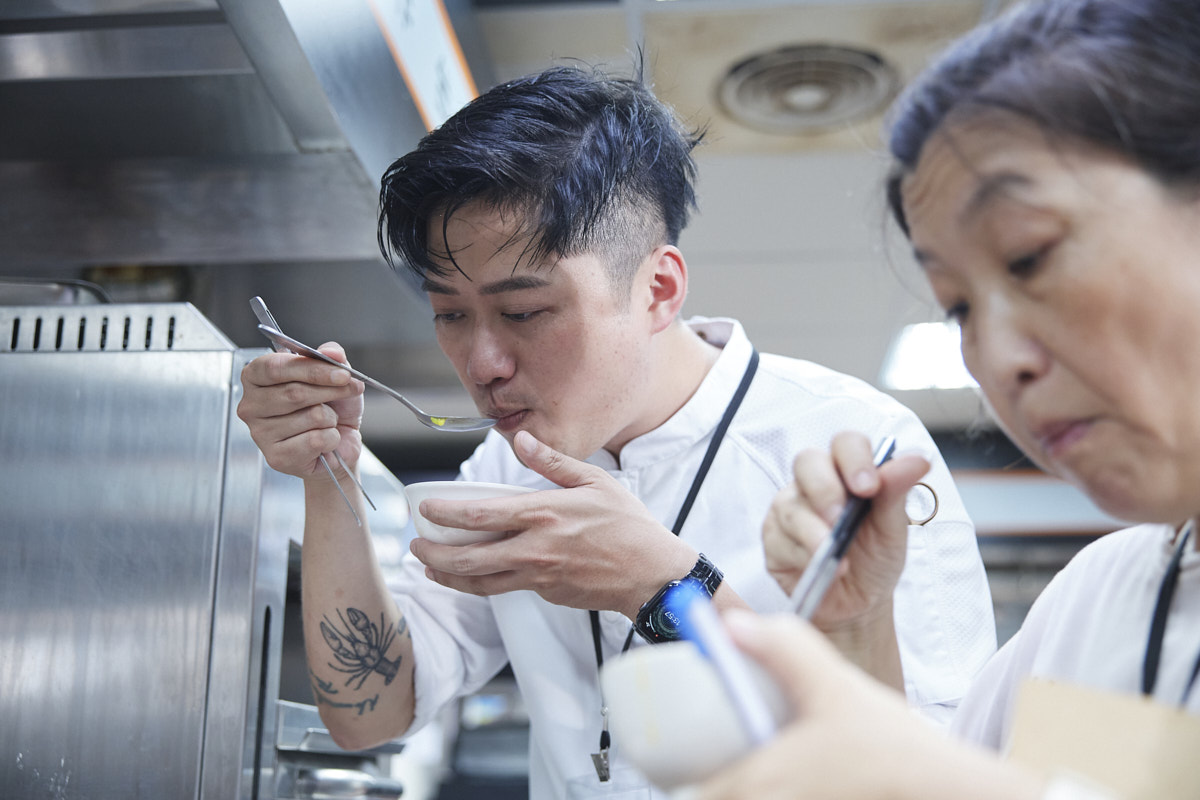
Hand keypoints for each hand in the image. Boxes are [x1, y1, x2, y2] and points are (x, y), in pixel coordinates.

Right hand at [237, 344, 365, 481]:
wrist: (340, 442)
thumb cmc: (331, 405)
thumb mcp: (334, 374)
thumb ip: (331, 356)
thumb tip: (332, 353)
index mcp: (255, 377)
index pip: (275, 367)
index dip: (311, 369)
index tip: (342, 373)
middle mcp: (251, 405)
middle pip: (294, 392)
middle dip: (330, 391)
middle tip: (349, 390)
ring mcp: (260, 433)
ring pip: (311, 417)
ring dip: (331, 418)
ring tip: (327, 421)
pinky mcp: (276, 457)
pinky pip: (316, 440)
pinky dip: (331, 438)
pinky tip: (324, 440)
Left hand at [409, 430, 696, 617]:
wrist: (651, 574)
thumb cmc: (628, 525)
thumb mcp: (594, 482)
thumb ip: (552, 462)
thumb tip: (521, 438)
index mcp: (543, 514)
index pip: (480, 514)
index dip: (446, 513)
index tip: (424, 509)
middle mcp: (534, 548)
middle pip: (469, 556)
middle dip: (434, 552)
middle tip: (414, 545)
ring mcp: (538, 575)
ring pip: (480, 581)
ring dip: (448, 575)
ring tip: (427, 567)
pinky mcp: (545, 592)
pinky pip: (504, 588)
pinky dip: (479, 583)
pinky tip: (468, 576)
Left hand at [691, 612, 1043, 799]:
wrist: (951, 792)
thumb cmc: (894, 750)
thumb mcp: (834, 686)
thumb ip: (783, 649)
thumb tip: (733, 624)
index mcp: (761, 782)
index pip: (693, 791)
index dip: (684, 767)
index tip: (683, 741)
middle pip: (715, 798)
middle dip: (712, 776)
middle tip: (717, 748)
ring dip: (741, 787)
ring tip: (754, 759)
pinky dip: (772, 790)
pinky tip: (792, 773)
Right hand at [762, 431, 928, 629]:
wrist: (859, 602)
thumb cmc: (875, 558)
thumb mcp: (893, 527)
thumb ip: (897, 491)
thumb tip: (919, 460)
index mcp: (847, 471)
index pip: (845, 443)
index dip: (854, 459)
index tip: (868, 487)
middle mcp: (814, 482)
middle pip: (806, 461)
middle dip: (825, 489)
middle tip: (841, 518)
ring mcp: (789, 508)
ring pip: (790, 505)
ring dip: (814, 532)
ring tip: (837, 557)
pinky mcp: (773, 539)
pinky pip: (779, 539)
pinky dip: (803, 555)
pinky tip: (822, 568)